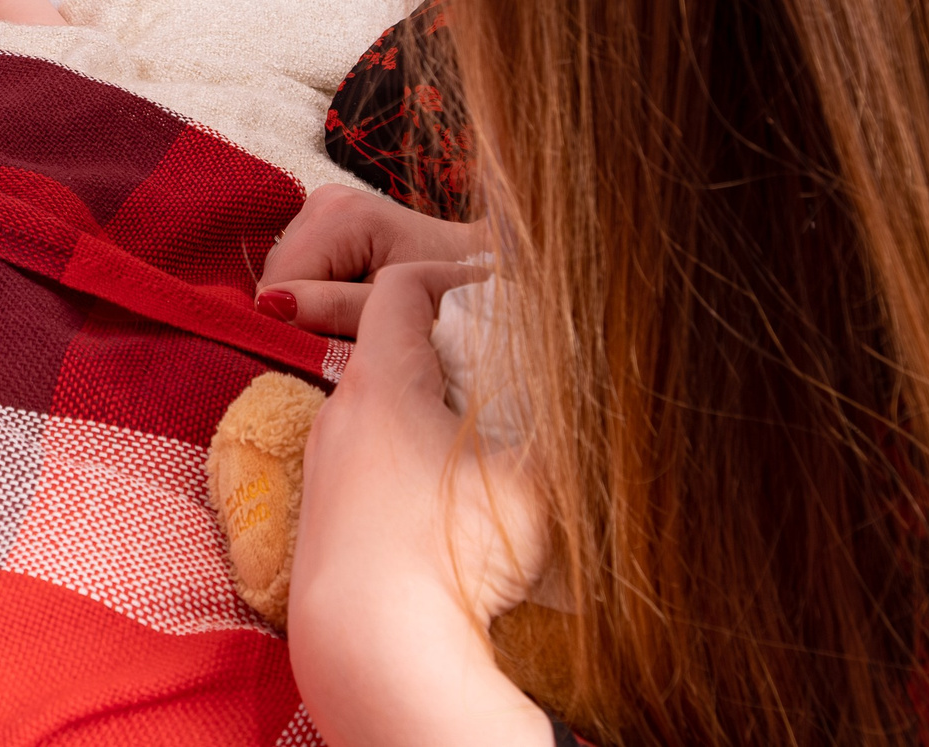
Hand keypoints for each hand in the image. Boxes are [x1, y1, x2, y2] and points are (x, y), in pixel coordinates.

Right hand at [258, 183, 486, 336]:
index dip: (295, 326)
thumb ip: (333, 309)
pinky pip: (296, 270)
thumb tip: (270, 308)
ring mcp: (320, 206)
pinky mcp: (322, 221)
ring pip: (282, 276)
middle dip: (303, 316)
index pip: (278, 283)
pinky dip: (314, 295)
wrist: (485, 272)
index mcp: (340, 215)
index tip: (335, 349)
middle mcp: (321, 200)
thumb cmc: (452, 295)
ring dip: (308, 307)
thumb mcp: (395, 312)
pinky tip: (348, 303)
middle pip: (277, 277)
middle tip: (354, 335)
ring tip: (357, 319)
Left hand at [288, 260, 554, 744]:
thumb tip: (611, 404)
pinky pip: (362, 469)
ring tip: (481, 442)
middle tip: (501, 371)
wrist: (373, 652)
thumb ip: (569, 433)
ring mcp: (319, 471)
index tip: (493, 289)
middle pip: (385, 350)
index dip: (450, 276)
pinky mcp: (317, 524)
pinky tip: (444, 503)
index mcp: (379, 381)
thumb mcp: (536, 486)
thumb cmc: (451, 557)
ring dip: (422, 414)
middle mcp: (335, 416)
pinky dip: (402, 466)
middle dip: (444, 352)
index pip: (401, 286)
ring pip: (372, 415)